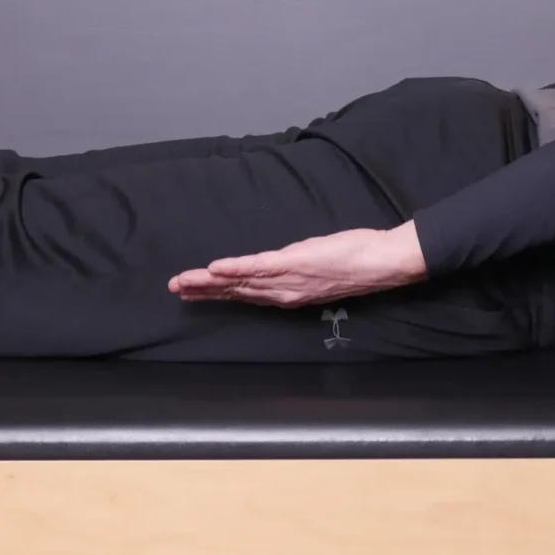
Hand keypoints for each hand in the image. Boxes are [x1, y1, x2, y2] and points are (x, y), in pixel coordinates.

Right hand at [169, 222, 426, 306]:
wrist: (379, 263)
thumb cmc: (353, 262)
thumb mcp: (317, 267)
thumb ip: (293, 266)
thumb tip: (277, 261)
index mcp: (286, 292)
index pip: (244, 293)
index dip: (217, 292)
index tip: (192, 290)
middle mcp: (283, 292)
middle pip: (235, 291)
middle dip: (203, 291)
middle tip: (175, 289)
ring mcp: (287, 279)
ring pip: (240, 282)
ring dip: (209, 282)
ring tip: (184, 282)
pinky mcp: (293, 264)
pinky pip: (258, 268)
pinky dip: (235, 269)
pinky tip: (214, 269)